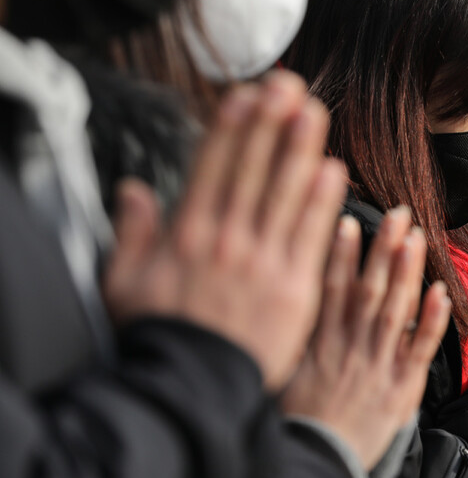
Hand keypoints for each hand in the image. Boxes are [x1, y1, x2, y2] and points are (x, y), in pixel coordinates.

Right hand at [102, 72, 345, 390]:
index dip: (233, 129)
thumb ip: (131, 234)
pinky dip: (321, 205)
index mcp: (187, 236)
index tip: (247, 96)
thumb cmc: (162, 337)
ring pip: (284, 197)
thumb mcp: (125, 283)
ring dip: (300, 151)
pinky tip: (332, 174)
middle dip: (270, 126)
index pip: (213, 169)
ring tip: (314, 115)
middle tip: (288, 88)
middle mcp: (227, 243)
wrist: (195, 389)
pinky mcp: (294, 290)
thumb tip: (134, 193)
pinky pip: (310, 239)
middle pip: (252, 172)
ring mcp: (263, 265)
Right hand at [282, 208, 450, 470]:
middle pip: (369, 290)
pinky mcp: (401, 388)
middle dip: (384, 250)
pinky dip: (430, 321)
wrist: (321, 465)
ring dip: (408, 273)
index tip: (347, 219)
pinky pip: (419, 350)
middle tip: (398, 214)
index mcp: (322, 343)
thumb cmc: (301, 422)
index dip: (341, 253)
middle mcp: (350, 347)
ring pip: (395, 311)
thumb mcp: (285, 375)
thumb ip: (295, 338)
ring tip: (418, 239)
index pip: (332, 289)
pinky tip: (441, 293)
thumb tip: (289, 301)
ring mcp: (378, 366)